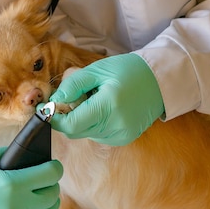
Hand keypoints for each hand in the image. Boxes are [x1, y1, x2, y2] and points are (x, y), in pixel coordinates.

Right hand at [0, 147, 63, 208]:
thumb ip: (12, 157)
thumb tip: (34, 159)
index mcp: (11, 183)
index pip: (49, 175)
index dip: (54, 169)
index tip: (53, 168)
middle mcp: (13, 208)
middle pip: (49, 196)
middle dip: (51, 186)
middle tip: (45, 183)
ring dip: (48, 207)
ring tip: (43, 200)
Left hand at [49, 53, 163, 145]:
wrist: (159, 80)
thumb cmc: (128, 70)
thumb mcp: (97, 70)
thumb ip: (73, 85)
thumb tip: (55, 101)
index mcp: (108, 106)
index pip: (71, 125)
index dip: (55, 119)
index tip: (50, 108)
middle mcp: (115, 125)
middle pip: (76, 131)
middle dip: (68, 117)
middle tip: (75, 98)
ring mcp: (121, 135)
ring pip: (86, 133)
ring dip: (82, 119)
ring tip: (96, 100)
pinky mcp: (124, 138)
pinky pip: (98, 135)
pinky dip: (94, 123)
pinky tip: (106, 108)